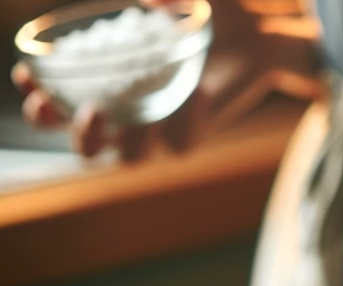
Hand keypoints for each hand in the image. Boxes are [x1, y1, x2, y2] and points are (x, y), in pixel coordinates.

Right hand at [12, 0, 276, 161]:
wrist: (258, 34)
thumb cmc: (203, 10)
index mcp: (109, 82)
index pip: (60, 104)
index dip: (37, 98)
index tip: (26, 74)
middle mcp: (132, 110)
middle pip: (87, 145)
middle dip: (66, 129)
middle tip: (53, 105)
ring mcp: (163, 124)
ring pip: (128, 157)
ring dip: (113, 140)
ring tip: (101, 109)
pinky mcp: (197, 131)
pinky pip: (181, 144)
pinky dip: (183, 123)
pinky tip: (194, 91)